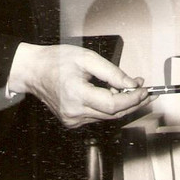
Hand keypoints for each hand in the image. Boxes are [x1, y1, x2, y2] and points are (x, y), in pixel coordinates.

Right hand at [8, 43, 149, 127]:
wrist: (33, 71)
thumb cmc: (55, 61)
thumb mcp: (87, 58)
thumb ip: (112, 72)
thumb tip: (131, 84)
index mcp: (76, 94)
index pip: (113, 104)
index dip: (133, 99)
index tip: (145, 90)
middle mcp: (74, 111)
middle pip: (113, 114)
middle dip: (133, 102)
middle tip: (147, 92)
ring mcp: (72, 119)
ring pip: (107, 117)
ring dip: (122, 105)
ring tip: (131, 89)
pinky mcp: (72, 121)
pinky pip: (97, 116)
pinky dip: (108, 107)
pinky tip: (113, 95)